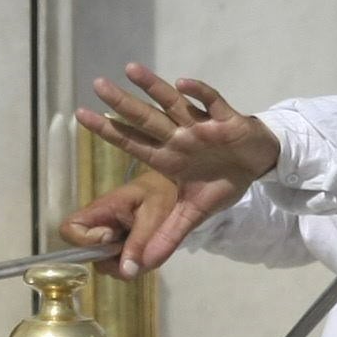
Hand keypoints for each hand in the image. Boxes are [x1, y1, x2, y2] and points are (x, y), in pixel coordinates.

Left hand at [72, 66, 279, 272]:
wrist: (256, 164)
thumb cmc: (220, 181)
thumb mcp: (193, 213)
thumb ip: (167, 236)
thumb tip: (139, 267)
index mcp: (168, 158)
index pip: (132, 142)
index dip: (108, 130)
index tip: (80, 115)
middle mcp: (178, 137)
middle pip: (146, 119)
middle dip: (122, 103)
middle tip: (97, 84)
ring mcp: (200, 126)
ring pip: (172, 103)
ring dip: (153, 87)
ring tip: (130, 69)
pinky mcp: (226, 120)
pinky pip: (211, 103)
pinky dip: (199, 94)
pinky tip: (183, 83)